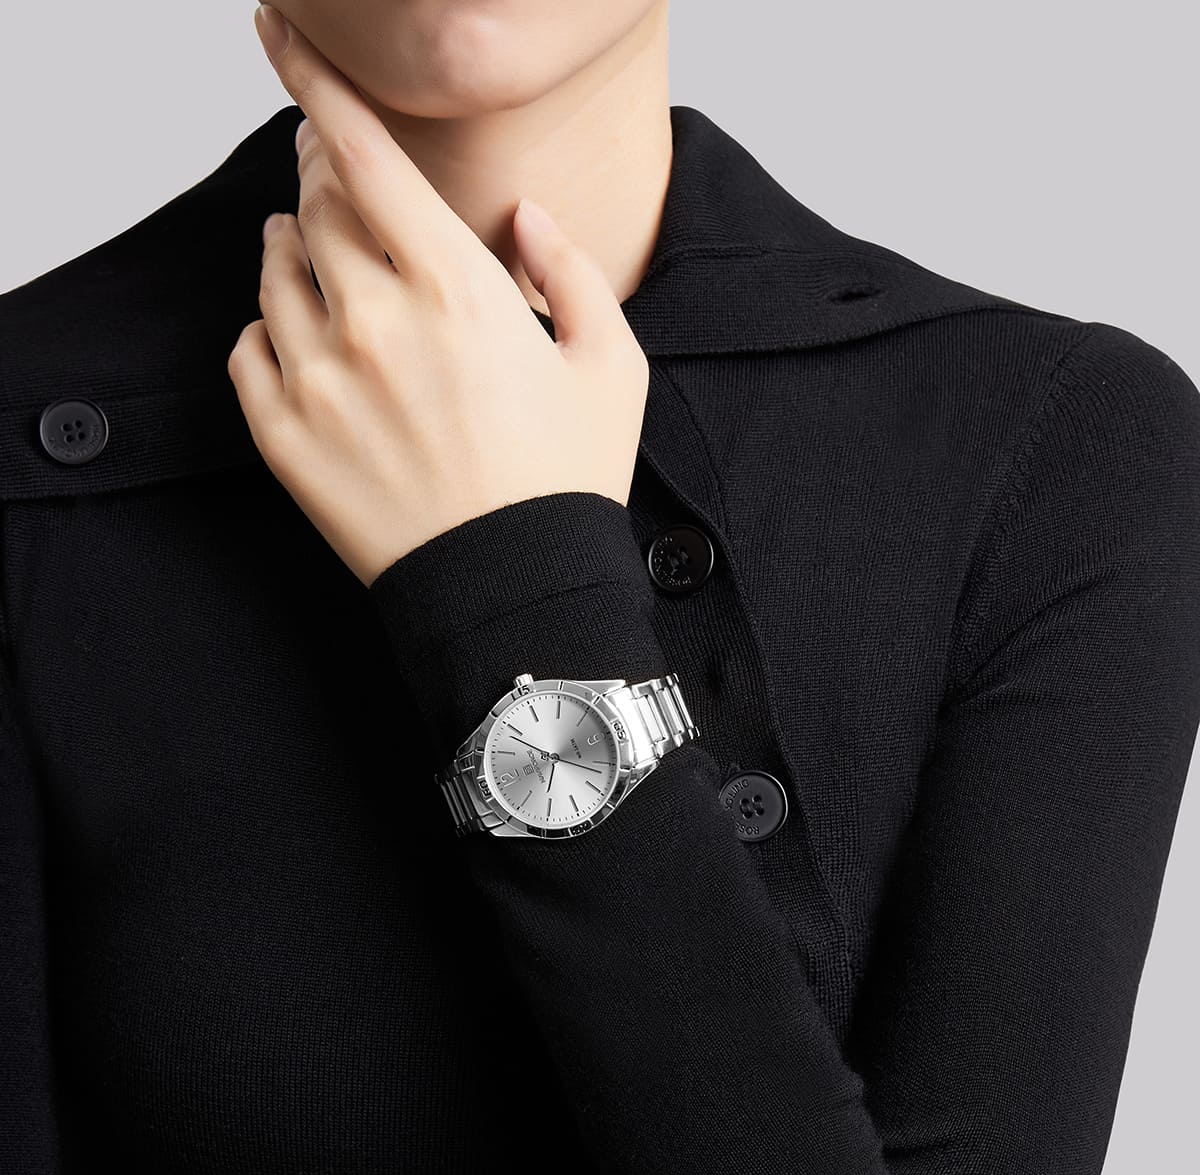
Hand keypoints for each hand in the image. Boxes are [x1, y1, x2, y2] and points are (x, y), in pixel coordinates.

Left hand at [228, 7, 648, 586]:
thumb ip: (570, 271)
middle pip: (312, 204)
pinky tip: (307, 344)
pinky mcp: (286, 438)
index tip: (282, 38)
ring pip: (274, 271)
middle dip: (318, 177)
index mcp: (454, 287)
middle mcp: (373, 320)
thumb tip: (526, 218)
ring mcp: (319, 380)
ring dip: (292, 249)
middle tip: (332, 179)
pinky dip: (268, 329)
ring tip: (320, 260)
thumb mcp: (612, 365)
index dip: (315, 81)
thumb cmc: (566, 485)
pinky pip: (248, 349)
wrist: (513, 594)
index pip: (361, 151)